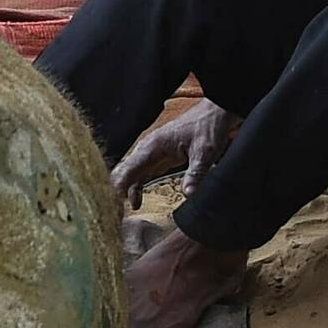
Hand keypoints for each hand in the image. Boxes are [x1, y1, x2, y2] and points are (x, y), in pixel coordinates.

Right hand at [110, 99, 236, 207]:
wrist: (215, 113)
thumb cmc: (208, 126)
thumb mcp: (205, 151)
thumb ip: (195, 174)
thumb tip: (188, 195)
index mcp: (153, 146)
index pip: (127, 170)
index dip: (117, 188)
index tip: (112, 206)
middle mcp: (147, 149)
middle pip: (122, 173)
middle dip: (114, 192)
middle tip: (112, 215)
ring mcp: (151, 153)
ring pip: (129, 175)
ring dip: (123, 191)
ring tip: (120, 212)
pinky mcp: (158, 157)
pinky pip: (140, 174)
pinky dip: (134, 188)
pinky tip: (136, 202)